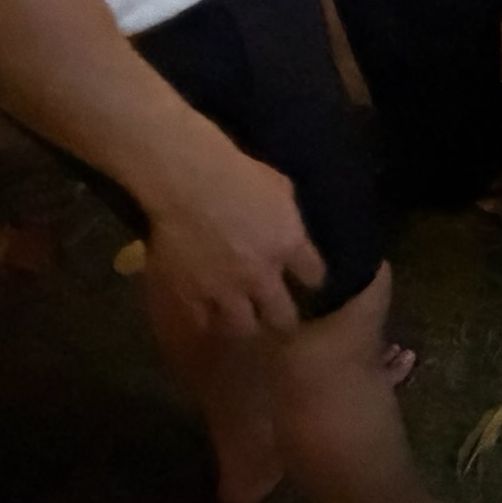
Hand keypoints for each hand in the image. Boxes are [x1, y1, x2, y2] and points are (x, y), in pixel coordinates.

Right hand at [142, 143, 325, 336]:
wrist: (187, 181)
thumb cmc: (237, 173)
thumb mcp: (279, 188)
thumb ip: (289, 219)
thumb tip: (291, 232)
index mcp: (288, 245)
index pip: (314, 277)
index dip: (310, 280)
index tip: (305, 281)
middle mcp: (262, 276)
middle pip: (283, 317)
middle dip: (283, 318)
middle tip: (276, 315)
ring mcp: (225, 290)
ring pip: (242, 328)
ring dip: (244, 324)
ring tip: (241, 321)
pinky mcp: (191, 295)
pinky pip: (202, 322)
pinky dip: (206, 321)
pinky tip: (207, 316)